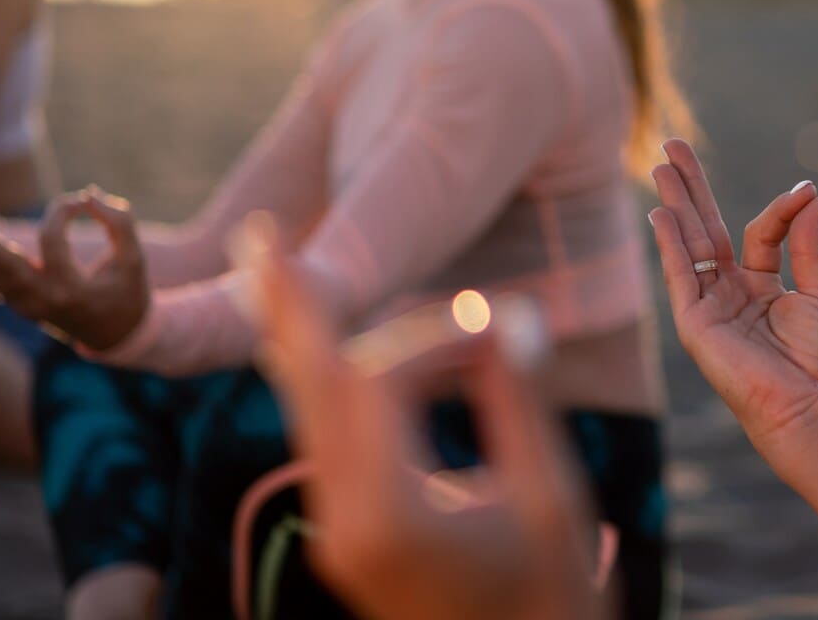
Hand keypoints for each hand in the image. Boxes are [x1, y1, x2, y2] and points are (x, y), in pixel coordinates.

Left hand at [0, 187, 149, 351]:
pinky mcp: (24, 307)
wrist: (116, 335)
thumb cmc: (127, 292)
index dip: (63, 212)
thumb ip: (120, 223)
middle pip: (7, 270)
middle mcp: (45, 302)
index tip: (81, 200)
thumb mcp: (134, 259)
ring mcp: (30, 308)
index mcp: (72, 290)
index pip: (52, 242)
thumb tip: (89, 194)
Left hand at [256, 238, 605, 619]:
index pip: (381, 379)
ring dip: (299, 338)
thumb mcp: (552, 499)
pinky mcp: (351, 532)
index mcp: (389, 512)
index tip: (500, 330)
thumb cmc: (550, 605)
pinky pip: (324, 438)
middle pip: (309, 388)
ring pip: (307, 412)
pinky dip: (321, 382)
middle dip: (294, 308)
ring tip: (273, 270)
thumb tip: (509, 313)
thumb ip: (521, 402)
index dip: (436, 335)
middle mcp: (344, 518)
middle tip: (264, 234)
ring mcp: (339, 530)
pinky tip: (312, 346)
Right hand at [649, 138, 817, 463]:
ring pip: (688, 244)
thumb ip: (809, 245)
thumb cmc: (817, 361)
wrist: (808, 407)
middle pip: (705, 228)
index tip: (806, 190)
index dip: (781, 210)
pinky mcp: (694, 324)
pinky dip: (671, 244)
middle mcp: (728, 293)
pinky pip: (680, 277)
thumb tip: (813, 196)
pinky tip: (662, 213)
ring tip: (661, 163)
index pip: (757, 233)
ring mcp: (707, 308)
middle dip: (690, 187)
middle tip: (672, 145)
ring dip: (675, 203)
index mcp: (757, 287)